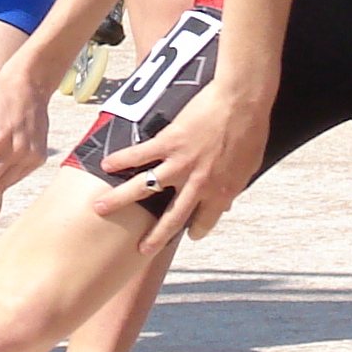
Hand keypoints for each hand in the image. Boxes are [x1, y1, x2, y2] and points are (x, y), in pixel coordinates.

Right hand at [93, 80, 269, 245]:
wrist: (242, 102)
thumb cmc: (251, 130)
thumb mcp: (249, 166)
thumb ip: (235, 185)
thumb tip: (228, 201)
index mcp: (220, 191)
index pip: (204, 221)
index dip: (195, 229)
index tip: (186, 234)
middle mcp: (197, 184)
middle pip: (171, 218)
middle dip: (154, 237)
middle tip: (140, 250)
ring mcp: (180, 164)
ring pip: (144, 189)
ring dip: (120, 200)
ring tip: (100, 208)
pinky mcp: (168, 142)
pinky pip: (140, 155)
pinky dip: (121, 160)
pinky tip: (105, 165)